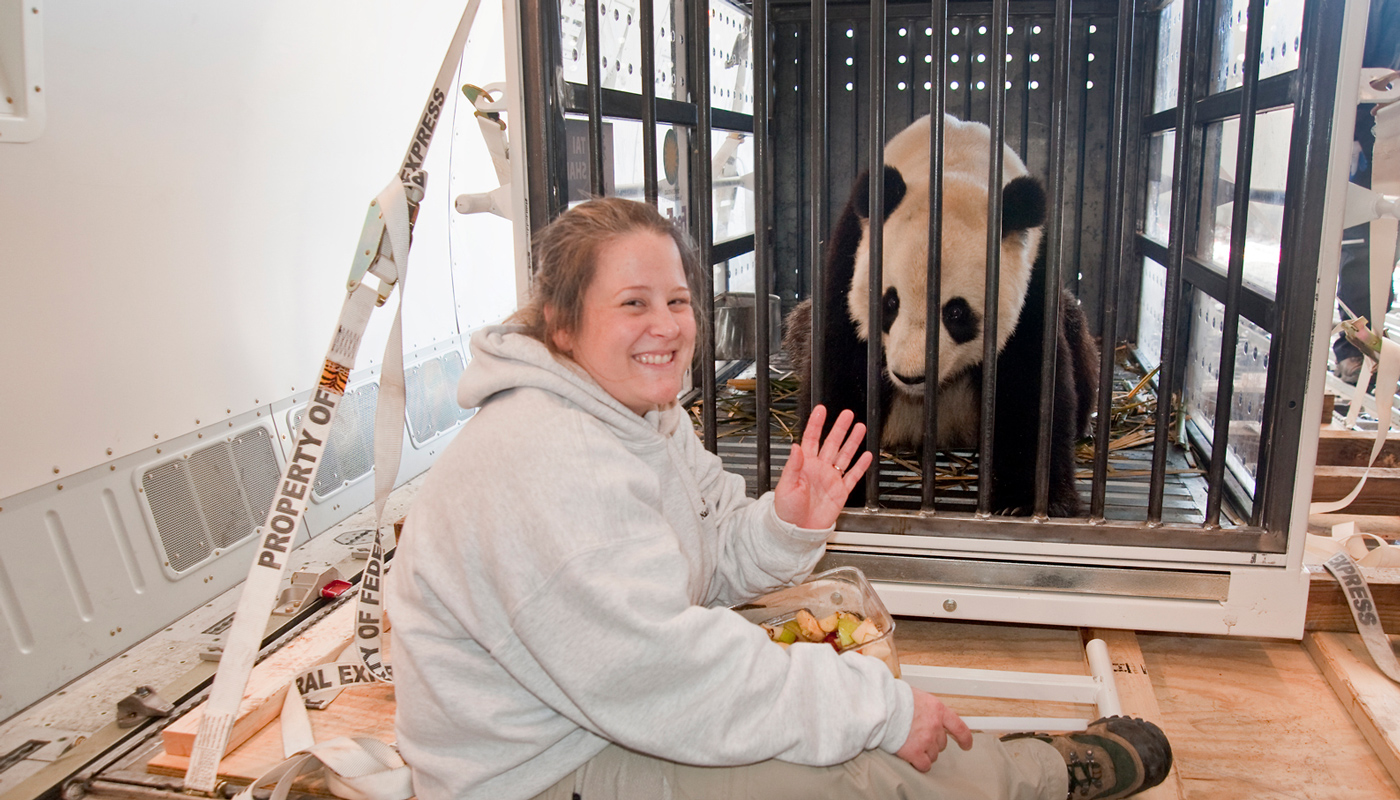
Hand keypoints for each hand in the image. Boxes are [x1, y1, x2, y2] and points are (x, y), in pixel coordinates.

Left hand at [772, 405, 873, 528]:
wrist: (797, 532)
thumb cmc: (786, 511)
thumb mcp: (786, 486)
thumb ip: (793, 465)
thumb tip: (795, 446)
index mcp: (804, 465)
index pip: (811, 439)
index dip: (816, 424)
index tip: (821, 410)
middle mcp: (819, 469)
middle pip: (832, 443)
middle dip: (840, 428)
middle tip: (847, 414)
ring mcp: (830, 479)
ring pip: (844, 456)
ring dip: (852, 442)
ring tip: (860, 428)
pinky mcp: (840, 492)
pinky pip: (852, 476)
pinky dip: (860, 466)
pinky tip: (866, 456)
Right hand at [895, 688, 973, 772]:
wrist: (880, 705)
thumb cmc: (893, 698)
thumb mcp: (915, 695)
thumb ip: (925, 707)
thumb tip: (924, 711)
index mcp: (937, 709)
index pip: (959, 727)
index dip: (964, 738)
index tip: (966, 745)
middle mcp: (935, 726)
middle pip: (942, 742)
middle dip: (932, 742)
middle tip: (918, 737)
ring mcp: (926, 740)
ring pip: (933, 755)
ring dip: (924, 752)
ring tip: (910, 744)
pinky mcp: (915, 752)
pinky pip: (924, 765)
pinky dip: (919, 764)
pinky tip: (912, 759)